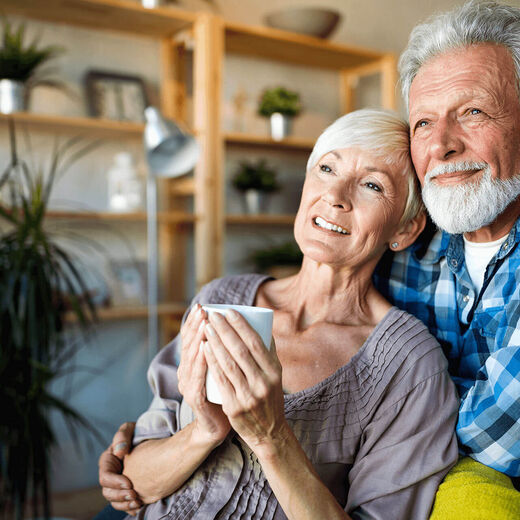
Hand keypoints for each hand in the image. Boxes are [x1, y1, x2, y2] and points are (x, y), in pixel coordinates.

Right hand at [98, 422, 141, 514]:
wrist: (151, 439)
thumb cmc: (137, 432)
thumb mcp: (129, 429)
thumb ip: (122, 436)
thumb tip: (119, 452)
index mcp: (107, 461)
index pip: (105, 477)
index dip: (115, 483)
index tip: (129, 483)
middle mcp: (111, 475)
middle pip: (108, 492)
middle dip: (120, 496)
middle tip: (134, 495)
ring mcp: (118, 484)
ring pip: (115, 501)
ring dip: (125, 504)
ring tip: (138, 503)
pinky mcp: (128, 489)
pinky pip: (124, 504)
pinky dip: (130, 508)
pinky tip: (140, 507)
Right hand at [177, 304, 230, 444]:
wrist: (222, 427)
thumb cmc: (230, 394)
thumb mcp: (226, 371)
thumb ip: (229, 353)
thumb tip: (251, 327)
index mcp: (192, 364)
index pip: (189, 338)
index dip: (193, 322)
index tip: (203, 306)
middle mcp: (186, 373)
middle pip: (188, 345)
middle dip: (196, 326)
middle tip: (204, 310)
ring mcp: (188, 386)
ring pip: (192, 359)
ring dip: (198, 339)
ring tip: (206, 323)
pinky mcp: (195, 399)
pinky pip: (197, 378)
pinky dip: (201, 362)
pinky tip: (205, 348)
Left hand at [203, 309, 286, 456]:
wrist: (269, 433)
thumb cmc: (270, 397)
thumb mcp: (276, 375)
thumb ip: (268, 353)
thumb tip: (263, 325)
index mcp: (274, 372)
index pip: (256, 344)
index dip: (242, 326)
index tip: (230, 312)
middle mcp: (263, 383)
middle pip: (240, 351)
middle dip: (225, 330)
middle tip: (213, 315)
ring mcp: (248, 396)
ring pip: (229, 364)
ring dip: (216, 342)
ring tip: (207, 327)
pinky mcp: (235, 407)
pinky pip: (220, 380)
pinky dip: (212, 362)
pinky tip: (204, 348)